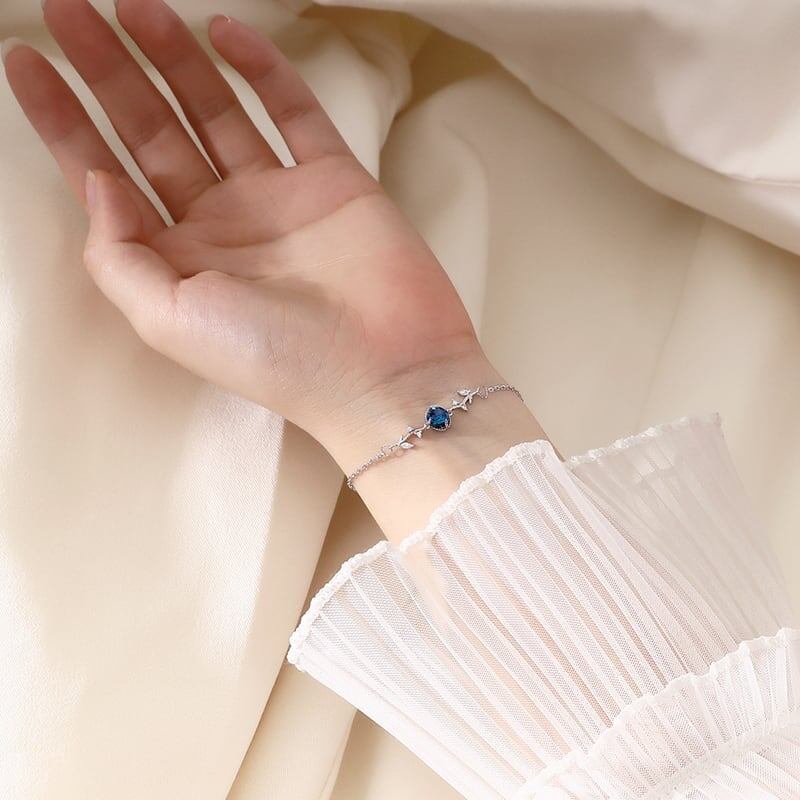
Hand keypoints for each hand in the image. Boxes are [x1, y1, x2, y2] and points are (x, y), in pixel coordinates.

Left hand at [4, 0, 545, 534]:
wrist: (386, 370)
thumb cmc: (278, 360)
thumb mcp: (170, 321)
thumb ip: (118, 255)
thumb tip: (98, 182)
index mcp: (178, 261)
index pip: (107, 178)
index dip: (64, 122)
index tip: (27, 62)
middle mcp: (222, 225)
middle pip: (153, 134)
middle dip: (109, 72)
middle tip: (68, 8)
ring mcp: (278, 198)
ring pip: (216, 112)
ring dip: (174, 60)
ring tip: (132, 5)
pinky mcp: (334, 180)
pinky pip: (293, 112)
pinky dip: (263, 70)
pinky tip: (223, 32)